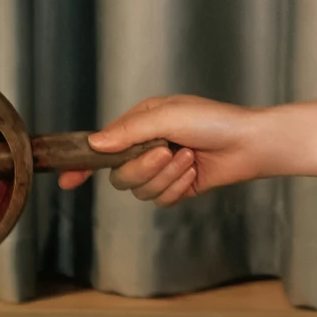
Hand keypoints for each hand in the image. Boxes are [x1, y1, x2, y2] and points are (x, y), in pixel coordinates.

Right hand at [57, 95, 273, 205]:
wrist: (250, 144)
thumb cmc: (214, 121)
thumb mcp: (168, 117)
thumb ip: (129, 131)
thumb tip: (95, 144)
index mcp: (139, 123)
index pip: (102, 146)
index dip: (83, 163)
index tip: (67, 179)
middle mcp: (146, 146)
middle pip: (119, 175)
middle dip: (143, 168)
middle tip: (168, 152)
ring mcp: (162, 169)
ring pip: (140, 190)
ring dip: (166, 177)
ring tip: (189, 158)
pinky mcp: (177, 187)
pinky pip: (161, 200)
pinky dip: (178, 188)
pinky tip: (194, 174)